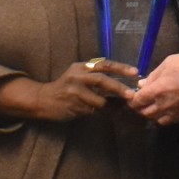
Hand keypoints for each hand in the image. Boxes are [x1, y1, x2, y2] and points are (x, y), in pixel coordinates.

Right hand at [0, 61, 138, 122]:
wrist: (44, 100)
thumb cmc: (66, 87)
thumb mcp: (78, 75)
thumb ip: (95, 75)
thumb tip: (122, 82)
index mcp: (81, 67)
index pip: (104, 65)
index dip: (121, 68)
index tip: (135, 72)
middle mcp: (77, 77)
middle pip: (102, 80)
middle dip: (119, 87)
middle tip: (132, 94)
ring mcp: (75, 92)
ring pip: (100, 100)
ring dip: (112, 106)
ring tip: (122, 109)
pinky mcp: (74, 106)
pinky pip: (93, 110)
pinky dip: (103, 112)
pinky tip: (108, 113)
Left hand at [127, 52, 178, 126]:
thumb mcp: (166, 64)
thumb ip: (153, 76)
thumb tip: (142, 84)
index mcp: (156, 91)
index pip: (138, 101)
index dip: (132, 100)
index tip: (131, 97)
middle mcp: (163, 104)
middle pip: (144, 112)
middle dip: (139, 108)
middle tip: (139, 102)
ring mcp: (173, 112)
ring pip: (156, 119)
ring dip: (151, 114)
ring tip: (151, 107)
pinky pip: (168, 121)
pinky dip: (163, 117)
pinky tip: (164, 111)